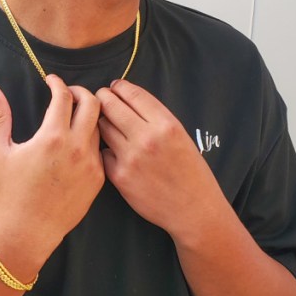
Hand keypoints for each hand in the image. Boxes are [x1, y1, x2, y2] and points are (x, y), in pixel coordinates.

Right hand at [0, 75, 104, 269]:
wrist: (27, 231)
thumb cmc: (8, 191)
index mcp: (52, 137)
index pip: (64, 95)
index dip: (57, 82)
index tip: (50, 80)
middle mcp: (77, 147)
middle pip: (93, 104)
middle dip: (81, 92)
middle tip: (68, 93)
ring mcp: (91, 164)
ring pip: (99, 126)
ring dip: (88, 115)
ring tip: (73, 116)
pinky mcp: (98, 179)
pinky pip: (100, 150)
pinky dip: (90, 139)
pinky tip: (77, 142)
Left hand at [96, 79, 220, 237]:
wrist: (193, 209)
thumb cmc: (190, 171)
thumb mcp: (180, 136)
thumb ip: (155, 117)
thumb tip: (127, 98)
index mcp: (166, 124)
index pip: (132, 93)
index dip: (119, 87)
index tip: (115, 87)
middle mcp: (148, 137)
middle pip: (110, 105)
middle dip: (103, 98)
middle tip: (101, 99)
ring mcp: (131, 157)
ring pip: (102, 127)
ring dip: (102, 123)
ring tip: (107, 125)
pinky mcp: (119, 176)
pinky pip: (103, 153)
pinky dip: (106, 150)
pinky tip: (114, 153)